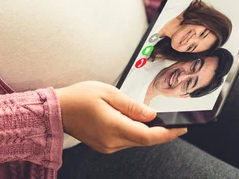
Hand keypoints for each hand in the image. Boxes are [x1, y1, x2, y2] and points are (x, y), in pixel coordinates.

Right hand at [55, 81, 186, 152]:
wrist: (58, 110)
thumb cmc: (79, 97)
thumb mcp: (108, 92)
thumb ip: (132, 105)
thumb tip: (151, 115)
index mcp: (113, 126)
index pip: (148, 136)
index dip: (167, 134)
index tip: (180, 128)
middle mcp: (111, 142)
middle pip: (144, 140)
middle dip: (158, 130)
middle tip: (167, 118)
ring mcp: (108, 146)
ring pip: (135, 141)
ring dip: (144, 130)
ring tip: (141, 114)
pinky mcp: (105, 146)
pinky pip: (126, 141)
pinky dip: (133, 132)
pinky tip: (129, 120)